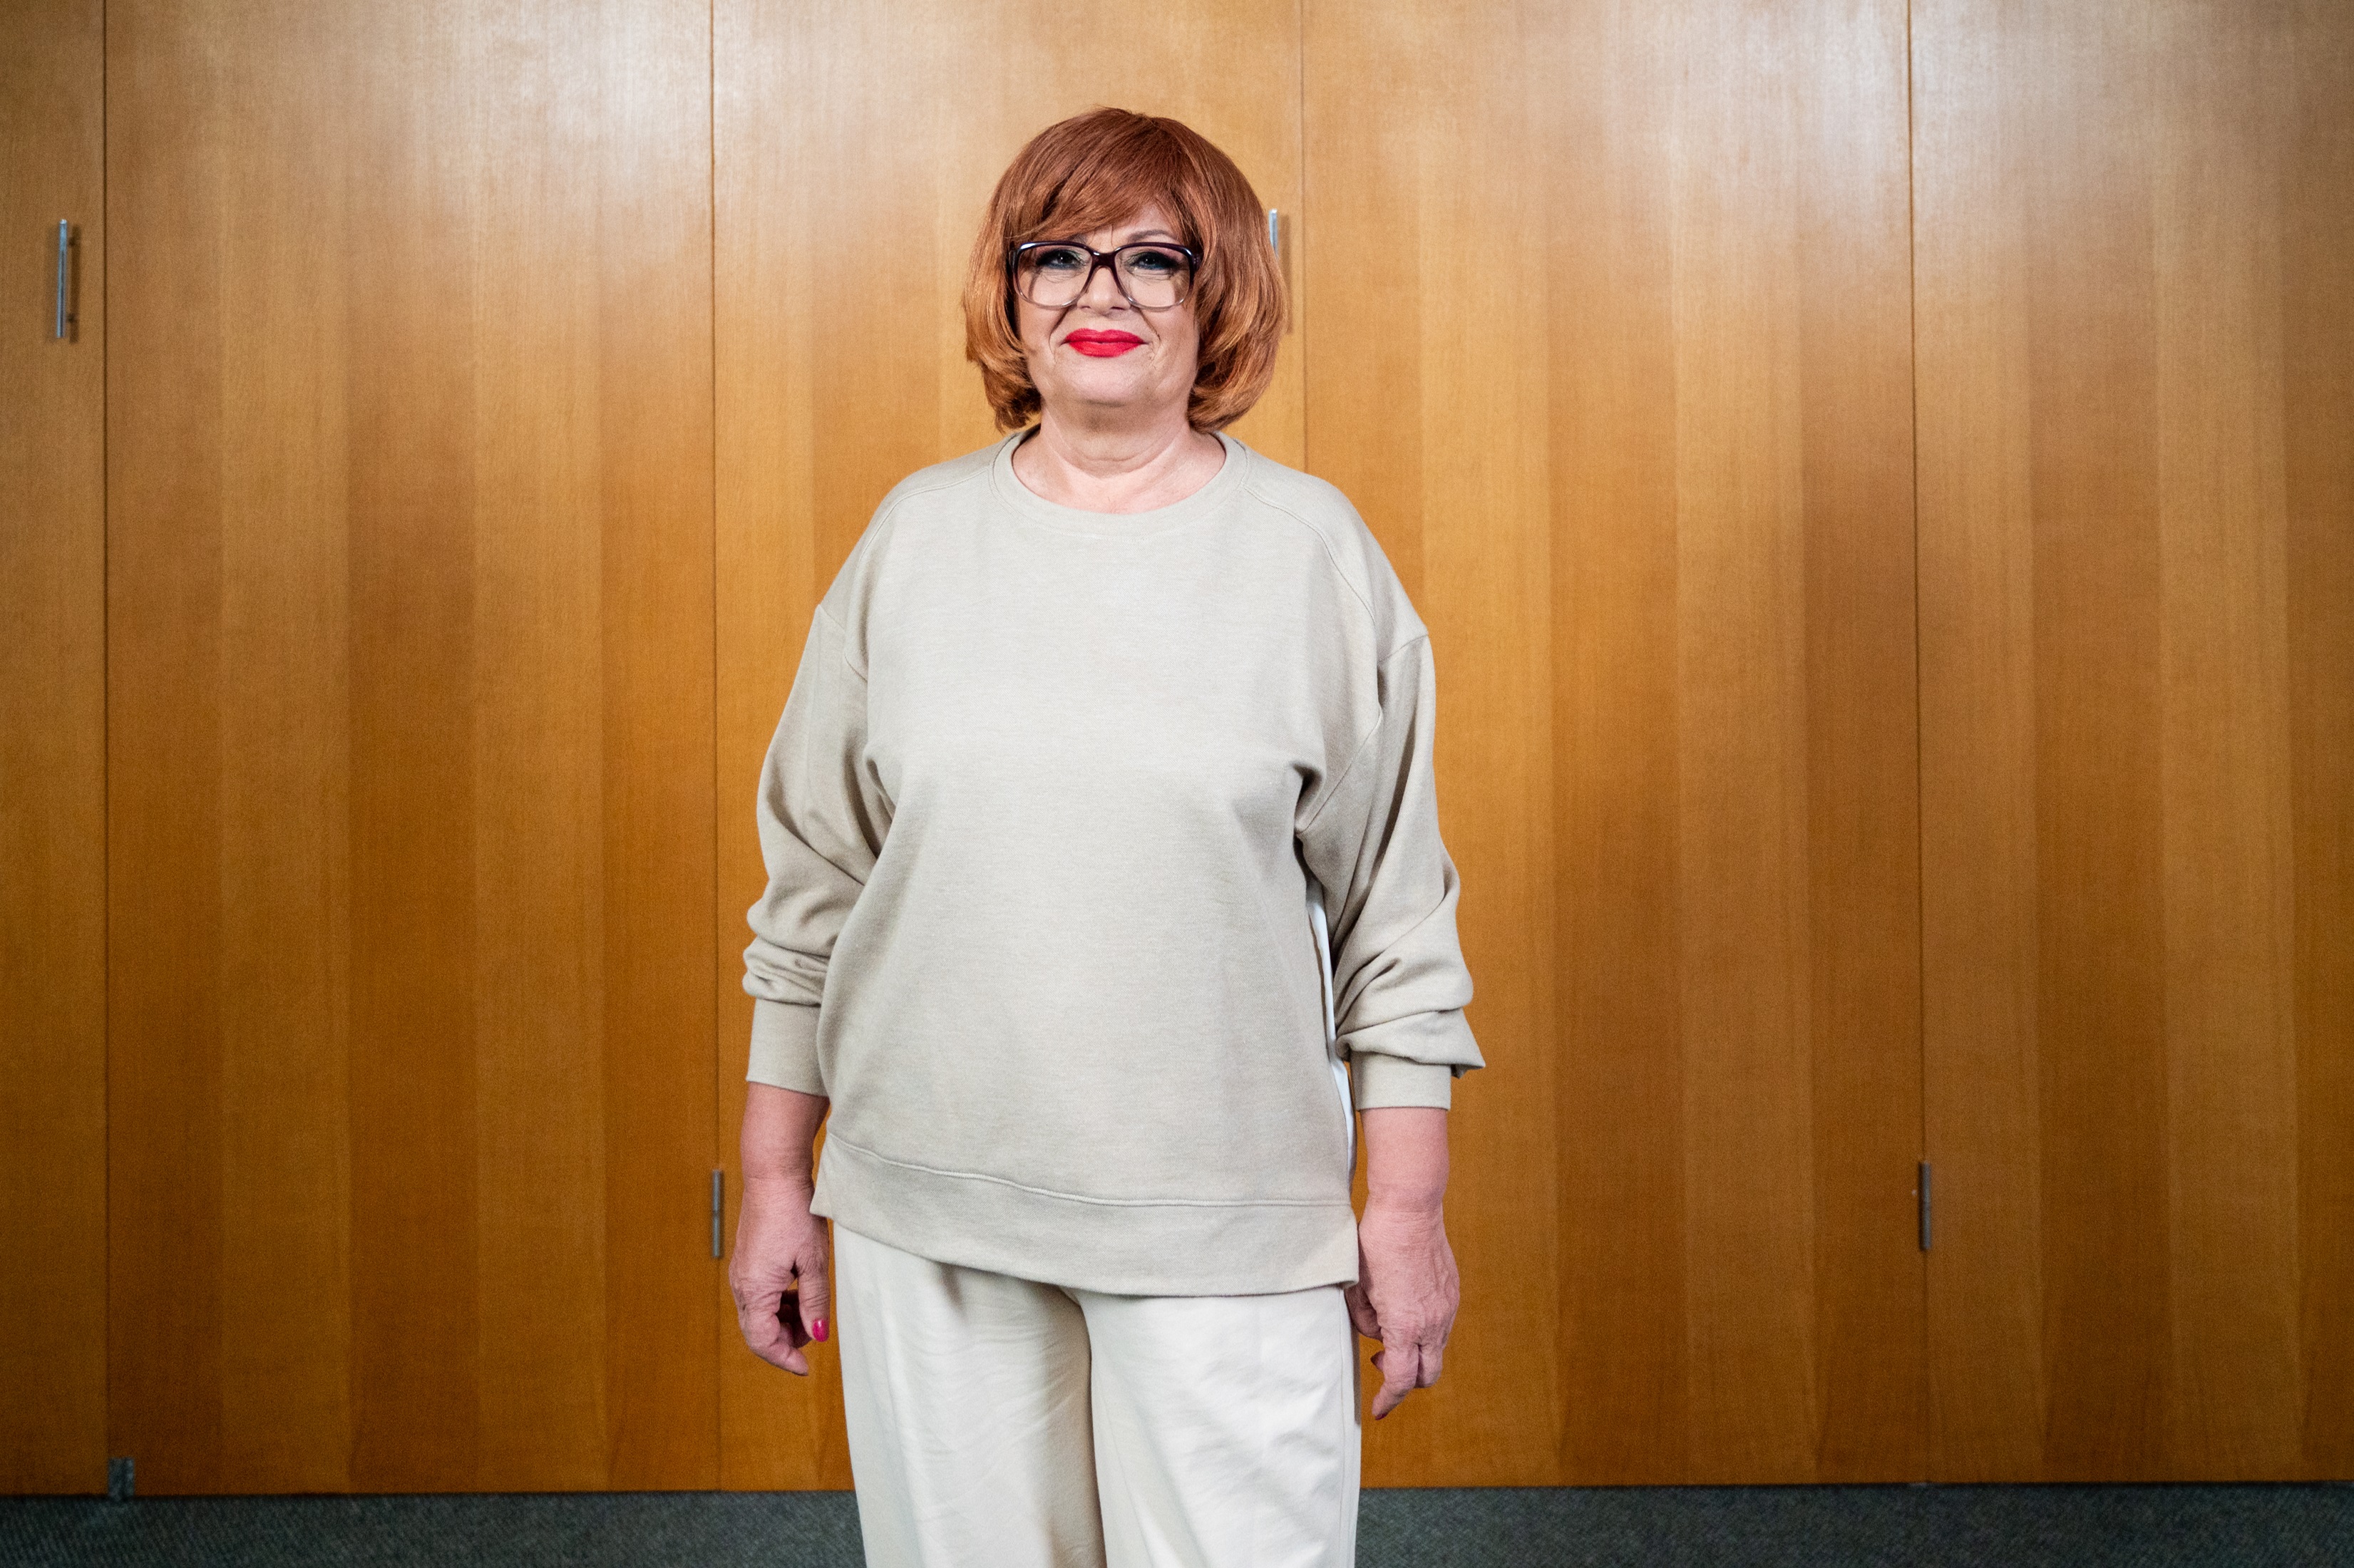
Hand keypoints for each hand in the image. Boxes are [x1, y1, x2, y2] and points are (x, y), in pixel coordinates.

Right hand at [728, 1172, 831, 1374]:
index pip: (762, 1342)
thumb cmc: (794, 1214)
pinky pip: (761, 1296)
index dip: (785, 1359)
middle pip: (759, 1331)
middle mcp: (741, 1285)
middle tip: (817, 1332)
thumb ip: (815, 1302)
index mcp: (754, 1290)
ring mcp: (743, 1273)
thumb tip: (819, 1335)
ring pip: (760, 1314)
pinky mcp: (749, 1262)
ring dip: (785, 1321)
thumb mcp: (813, 1262)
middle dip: (787, 1341)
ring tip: (813, 1309)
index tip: (806, 1368)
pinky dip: (781, 1303)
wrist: (774, 1177)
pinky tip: (801, 1291)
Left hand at [1344, 1196, 1457, 1418]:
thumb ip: (1364, 1319)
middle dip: (1405, 1381)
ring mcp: (1447, 1308)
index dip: (1387, 1400)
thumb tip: (1375, 1333)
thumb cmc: (1376, 1244)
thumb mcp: (1357, 1287)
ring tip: (1390, 1326)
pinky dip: (1424, 1330)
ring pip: (1436, 1350)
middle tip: (1381, 1364)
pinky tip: (1405, 1306)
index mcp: (1405, 1325)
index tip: (1378, 1410)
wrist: (1410, 1208)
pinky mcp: (1452, 1293)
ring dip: (1415, 1352)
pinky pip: (1441, 1325)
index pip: (1399, 1380)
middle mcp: (1432, 1322)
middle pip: (1426, 1375)